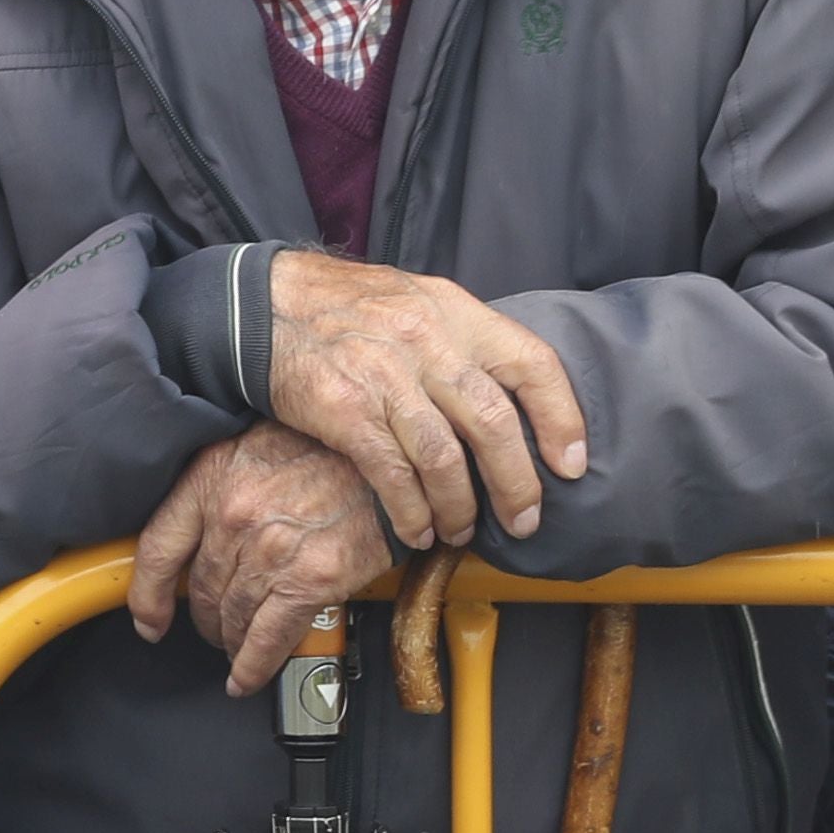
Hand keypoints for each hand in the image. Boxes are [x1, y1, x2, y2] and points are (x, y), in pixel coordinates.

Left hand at [128, 423, 395, 690]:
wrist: (391, 458)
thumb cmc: (331, 447)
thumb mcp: (258, 444)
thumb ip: (225, 483)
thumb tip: (206, 529)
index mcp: (212, 477)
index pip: (158, 549)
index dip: (148, 596)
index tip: (149, 621)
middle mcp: (234, 515)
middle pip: (201, 591)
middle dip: (205, 620)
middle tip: (215, 629)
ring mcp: (270, 550)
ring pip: (232, 617)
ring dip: (231, 642)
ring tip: (237, 648)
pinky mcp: (309, 580)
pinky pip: (267, 638)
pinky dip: (253, 666)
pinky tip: (245, 676)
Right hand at [260, 256, 590, 548]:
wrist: (261, 305)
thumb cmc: (344, 309)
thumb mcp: (415, 301)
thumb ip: (460, 342)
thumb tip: (507, 399)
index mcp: (454, 312)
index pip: (532, 364)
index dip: (561, 418)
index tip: (572, 465)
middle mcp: (426, 340)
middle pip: (494, 423)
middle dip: (517, 483)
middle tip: (524, 521)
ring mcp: (385, 376)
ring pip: (445, 459)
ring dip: (460, 507)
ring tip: (462, 531)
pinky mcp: (345, 410)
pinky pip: (393, 476)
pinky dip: (411, 513)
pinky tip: (417, 530)